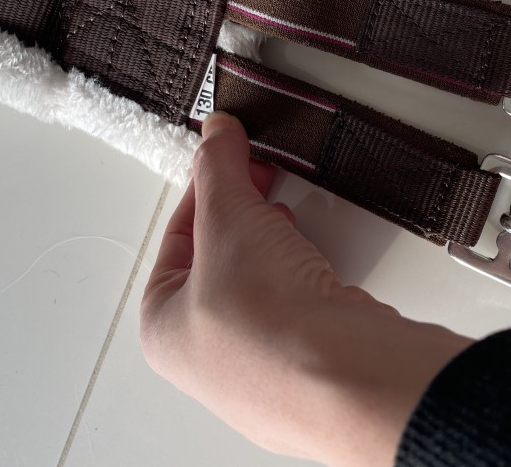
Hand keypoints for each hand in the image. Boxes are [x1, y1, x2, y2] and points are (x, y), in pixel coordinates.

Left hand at [140, 112, 472, 465]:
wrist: (347, 376)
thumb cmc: (270, 327)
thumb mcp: (229, 219)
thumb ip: (220, 169)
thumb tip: (215, 134)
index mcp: (163, 327)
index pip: (178, 237)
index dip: (206, 187)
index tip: (227, 155)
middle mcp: (207, 356)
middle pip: (220, 260)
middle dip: (243, 213)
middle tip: (260, 178)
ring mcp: (261, 366)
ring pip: (261, 283)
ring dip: (274, 243)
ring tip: (286, 216)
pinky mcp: (310, 363)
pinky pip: (298, 306)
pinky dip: (304, 275)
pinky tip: (315, 259)